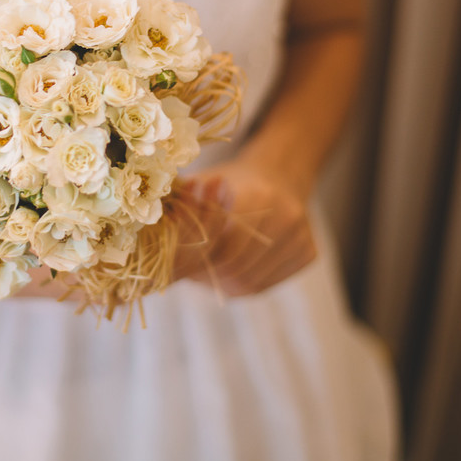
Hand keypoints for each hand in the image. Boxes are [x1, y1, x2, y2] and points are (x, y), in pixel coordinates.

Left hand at [176, 160, 318, 296]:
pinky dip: (245, 283)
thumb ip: (182, 208)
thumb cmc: (229, 183)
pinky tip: (231, 270)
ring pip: (251, 282)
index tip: (181, 259)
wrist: (278, 177)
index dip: (198, 257)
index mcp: (259, 194)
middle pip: (237, 266)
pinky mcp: (308, 253)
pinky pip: (268, 283)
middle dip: (209, 274)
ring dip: (224, 282)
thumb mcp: (201, 184)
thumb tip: (151, 234)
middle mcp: (287, 215)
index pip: (222, 244)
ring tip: (207, 272)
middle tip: (190, 272)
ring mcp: (301, 237)